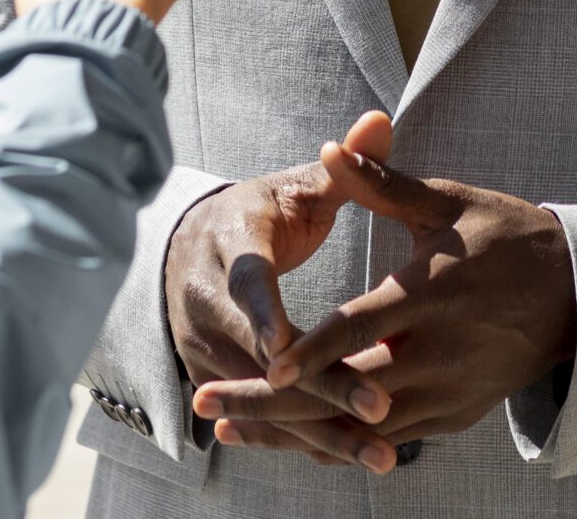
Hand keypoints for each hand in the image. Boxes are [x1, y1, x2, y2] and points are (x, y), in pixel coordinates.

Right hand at [168, 113, 401, 471]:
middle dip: (320, 387)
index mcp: (226, 250)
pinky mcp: (214, 379)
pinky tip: (355, 456)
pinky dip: (306, 436)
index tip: (298, 346)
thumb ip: (344, 165)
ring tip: (383, 451)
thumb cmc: (260, 214)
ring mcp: (204, 348)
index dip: (268, 316)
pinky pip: (264, 415)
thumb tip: (382, 119)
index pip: (247, 285)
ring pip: (265, 396)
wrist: (193, 250)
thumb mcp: (295, 187)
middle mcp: (205, 305)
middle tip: (381, 408)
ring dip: (320, 427)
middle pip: (263, 357)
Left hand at [202, 141, 576, 447]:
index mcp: (430, 295)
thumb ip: (380, 185)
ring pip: (359, 428)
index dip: (312, 349)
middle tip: (208, 402)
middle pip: (345, 392)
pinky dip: (335, 440)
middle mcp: (437, 354)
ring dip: (294, 431)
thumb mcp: (445, 203)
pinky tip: (287, 436)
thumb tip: (329, 145)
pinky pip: (384, 437)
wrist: (575, 296)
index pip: (360, 329)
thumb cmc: (504, 237)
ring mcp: (447, 394)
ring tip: (228, 428)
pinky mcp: (453, 417)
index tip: (265, 363)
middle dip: (274, 402)